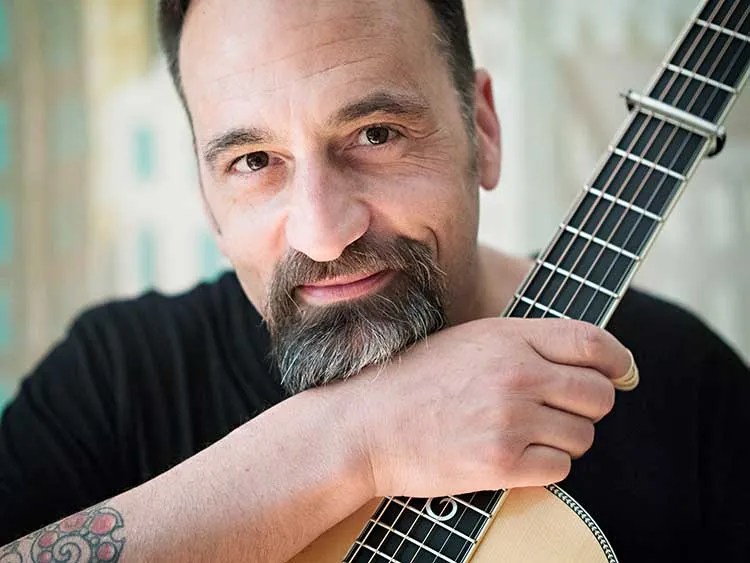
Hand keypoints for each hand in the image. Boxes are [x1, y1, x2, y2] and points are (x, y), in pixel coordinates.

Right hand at [347, 318, 630, 497]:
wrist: (369, 426)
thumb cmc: (417, 382)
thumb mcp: (470, 342)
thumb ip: (526, 344)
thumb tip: (593, 359)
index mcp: (509, 337)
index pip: (592, 342)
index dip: (619, 359)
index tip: (622, 372)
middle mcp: (516, 375)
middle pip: (599, 395)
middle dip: (588, 407)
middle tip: (559, 412)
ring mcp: (511, 420)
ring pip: (583, 436)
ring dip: (563, 440)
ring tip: (523, 433)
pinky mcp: (502, 464)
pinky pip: (560, 469)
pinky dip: (544, 467)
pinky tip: (513, 456)